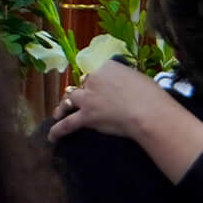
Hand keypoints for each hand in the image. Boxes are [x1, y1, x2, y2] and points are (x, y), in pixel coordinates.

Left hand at [49, 62, 202, 182]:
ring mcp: (88, 98)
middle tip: (80, 99)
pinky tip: (52, 136)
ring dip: (63, 106)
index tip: (97, 86)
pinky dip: (57, 130)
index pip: (94, 71)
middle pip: (81, 84)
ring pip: (69, 100)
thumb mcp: (137, 78)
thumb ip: (124, 80)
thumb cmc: (150, 95)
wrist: (148, 112)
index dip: (94, 81)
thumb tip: (122, 86)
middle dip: (80, 92)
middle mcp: (94, 78)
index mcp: (107, 66)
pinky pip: (67, 124)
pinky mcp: (86, 116)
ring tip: (58, 112)